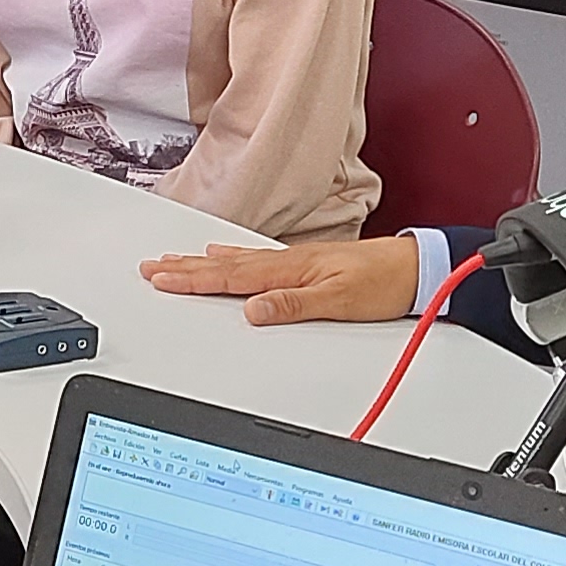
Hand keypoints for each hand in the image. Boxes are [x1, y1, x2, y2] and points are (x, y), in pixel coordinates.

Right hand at [138, 231, 421, 324]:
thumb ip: (294, 305)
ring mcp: (292, 261)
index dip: (192, 279)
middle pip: (224, 265)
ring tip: (172, 261)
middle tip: (150, 267)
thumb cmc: (383, 283)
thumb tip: (253, 311)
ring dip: (200, 261)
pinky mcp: (302, 264)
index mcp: (289, 270)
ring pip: (235, 260)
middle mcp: (286, 262)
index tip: (160, 278)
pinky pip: (253, 258)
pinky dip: (230, 256)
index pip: (230, 276)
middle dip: (184, 267)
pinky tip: (222, 254)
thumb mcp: (340, 301)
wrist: (415, 269)